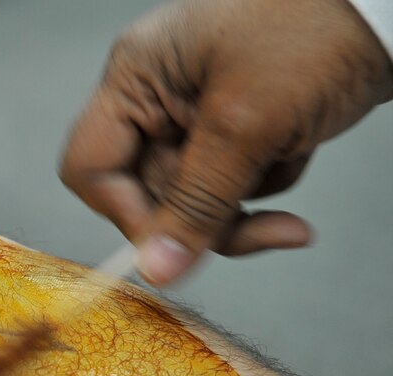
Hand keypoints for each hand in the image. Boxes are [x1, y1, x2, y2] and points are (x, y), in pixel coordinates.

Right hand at [60, 0, 392, 284]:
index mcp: (136, 77)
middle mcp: (157, 95)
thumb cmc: (315, 24)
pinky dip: (267, 177)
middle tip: (263, 225)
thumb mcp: (247, 124)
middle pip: (150, 191)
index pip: (92, 168)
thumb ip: (196, 204)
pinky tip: (298, 144)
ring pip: (196, 194)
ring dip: (244, 197)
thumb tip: (155, 270)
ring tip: (288, 157)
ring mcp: (196, 109)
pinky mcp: (234, 122)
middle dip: (207, 214)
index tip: (172, 246)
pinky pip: (231, 181)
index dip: (125, 214)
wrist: (390, 3)